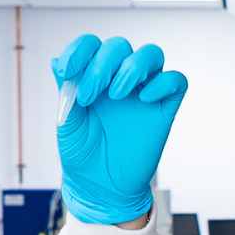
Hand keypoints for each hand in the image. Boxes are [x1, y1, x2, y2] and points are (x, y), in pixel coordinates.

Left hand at [53, 34, 187, 224]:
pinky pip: (176, 81)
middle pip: (120, 46)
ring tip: (117, 95)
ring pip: (151, 54)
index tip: (66, 71)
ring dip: (133, 67)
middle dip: (102, 64)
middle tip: (90, 95)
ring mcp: (143, 93)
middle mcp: (119, 80)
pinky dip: (163, 82)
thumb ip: (66, 91)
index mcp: (94, 78)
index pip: (91, 45)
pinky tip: (144, 99)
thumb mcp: (67, 122)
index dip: (79, 50)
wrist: (103, 189)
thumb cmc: (83, 155)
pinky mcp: (164, 110)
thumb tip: (58, 60)